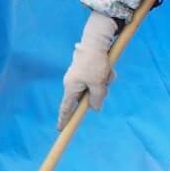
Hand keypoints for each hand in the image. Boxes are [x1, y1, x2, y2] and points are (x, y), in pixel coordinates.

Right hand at [57, 12, 119, 131]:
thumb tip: (95, 109)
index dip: (64, 119)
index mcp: (71, 87)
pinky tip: (108, 66)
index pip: (66, 108)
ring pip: (96, 87)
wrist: (96, 41)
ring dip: (104, 82)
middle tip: (104, 84)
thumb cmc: (95, 63)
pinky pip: (99, 78)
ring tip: (107, 71)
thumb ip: (96, 99)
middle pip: (87, 97)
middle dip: (99, 93)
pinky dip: (105, 75)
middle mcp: (73, 82)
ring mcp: (81, 75)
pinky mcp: (88, 69)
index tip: (61, 129)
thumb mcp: (98, 84)